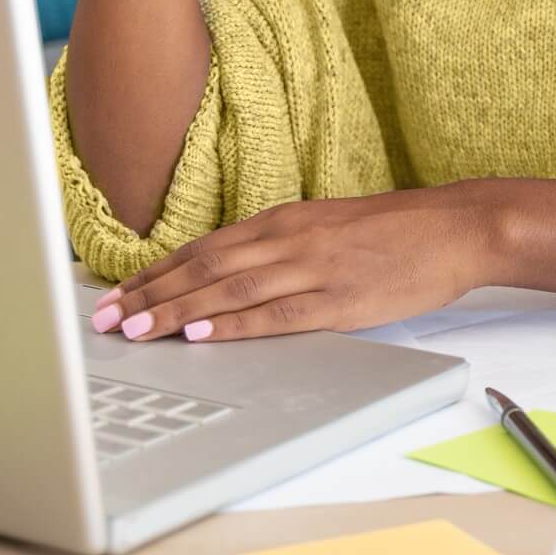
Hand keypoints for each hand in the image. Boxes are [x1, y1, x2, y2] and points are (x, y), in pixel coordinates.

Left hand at [89, 185, 489, 342]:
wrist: (451, 228)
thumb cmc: (392, 231)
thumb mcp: (325, 226)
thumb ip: (279, 245)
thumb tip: (229, 271)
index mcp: (283, 220)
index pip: (203, 248)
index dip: (155, 273)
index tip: (116, 294)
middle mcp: (288, 239)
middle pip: (204, 267)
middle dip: (149, 294)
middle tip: (104, 318)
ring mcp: (312, 269)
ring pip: (228, 289)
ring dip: (175, 311)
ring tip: (134, 329)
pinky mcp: (339, 301)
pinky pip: (275, 315)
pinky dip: (233, 325)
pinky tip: (201, 334)